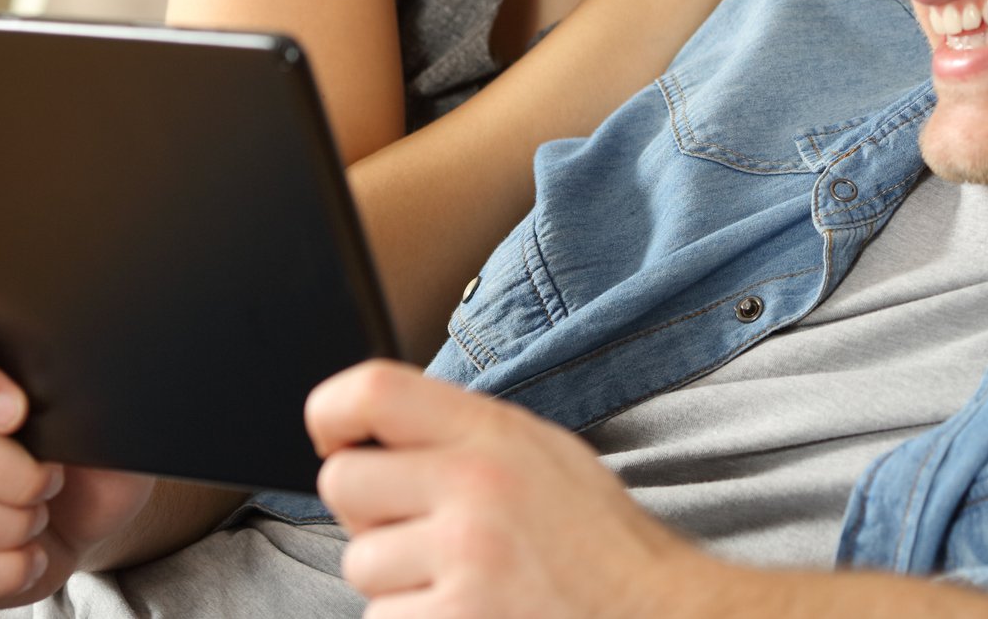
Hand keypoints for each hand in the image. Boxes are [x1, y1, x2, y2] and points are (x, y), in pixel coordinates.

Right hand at [0, 320, 155, 605]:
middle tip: (55, 477)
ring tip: (41, 514)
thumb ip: (89, 390)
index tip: (19, 412)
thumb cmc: (93, 449)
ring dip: (10, 520)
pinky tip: (32, 555)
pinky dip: (3, 568)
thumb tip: (94, 383)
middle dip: (17, 469)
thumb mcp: (106, 415)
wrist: (91, 513)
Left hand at [309, 360, 720, 618]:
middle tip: (418, 528)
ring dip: (397, 580)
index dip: (332, 410)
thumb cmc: (596, 540)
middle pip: (342, 482)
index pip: (373, 391)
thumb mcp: (544, 453)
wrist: (655, 615)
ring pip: (361, 564)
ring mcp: (464, 561)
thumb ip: (464, 434)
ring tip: (462, 580)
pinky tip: (469, 612)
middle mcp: (475, 488)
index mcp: (494, 433)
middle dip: (368, 512)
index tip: (333, 435)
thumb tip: (371, 431)